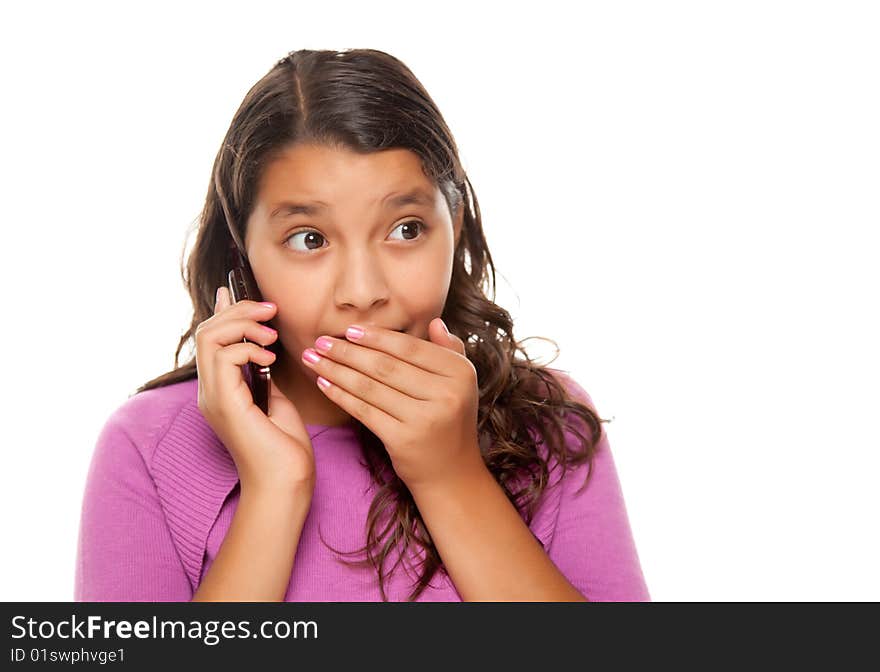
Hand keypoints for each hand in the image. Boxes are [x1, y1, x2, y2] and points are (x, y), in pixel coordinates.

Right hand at [195, 287, 316, 495]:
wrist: (286, 484)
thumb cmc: (285, 449)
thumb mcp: (277, 399)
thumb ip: (264, 373)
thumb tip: (264, 346)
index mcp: (221, 389)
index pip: (210, 339)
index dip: (223, 310)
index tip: (239, 291)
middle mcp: (209, 391)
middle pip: (206, 331)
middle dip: (238, 310)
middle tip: (269, 309)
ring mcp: (213, 398)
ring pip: (208, 337)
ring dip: (242, 324)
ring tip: (270, 334)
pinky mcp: (224, 404)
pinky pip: (223, 356)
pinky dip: (248, 348)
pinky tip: (269, 358)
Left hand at [300, 318, 484, 491]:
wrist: (452, 475)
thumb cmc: (450, 423)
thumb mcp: (461, 385)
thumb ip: (449, 351)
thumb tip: (435, 321)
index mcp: (461, 373)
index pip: (410, 348)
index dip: (377, 337)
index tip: (349, 330)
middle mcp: (447, 394)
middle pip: (386, 365)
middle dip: (348, 351)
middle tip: (321, 341)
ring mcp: (425, 418)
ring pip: (370, 386)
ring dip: (336, 369)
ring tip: (313, 358)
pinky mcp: (404, 439)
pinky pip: (364, 410)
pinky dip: (341, 395)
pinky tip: (324, 383)